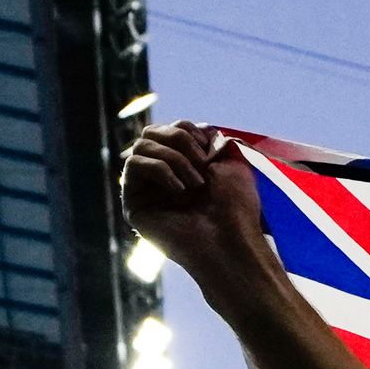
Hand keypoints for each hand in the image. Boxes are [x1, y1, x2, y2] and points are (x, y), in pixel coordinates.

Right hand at [120, 121, 273, 287]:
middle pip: (151, 132)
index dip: (187, 130)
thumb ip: (209, 139)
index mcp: (183, 165)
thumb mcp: (229, 160)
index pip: (170, 128)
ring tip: (195, 184)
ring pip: (141, 146)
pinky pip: (133, 165)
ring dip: (174, 158)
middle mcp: (161, 176)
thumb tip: (196, 128)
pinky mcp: (133, 204)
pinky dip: (160, 170)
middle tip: (201, 163)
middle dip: (179, 140)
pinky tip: (179, 191)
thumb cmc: (236, 205)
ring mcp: (146, 190)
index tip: (208, 148)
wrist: (230, 240)